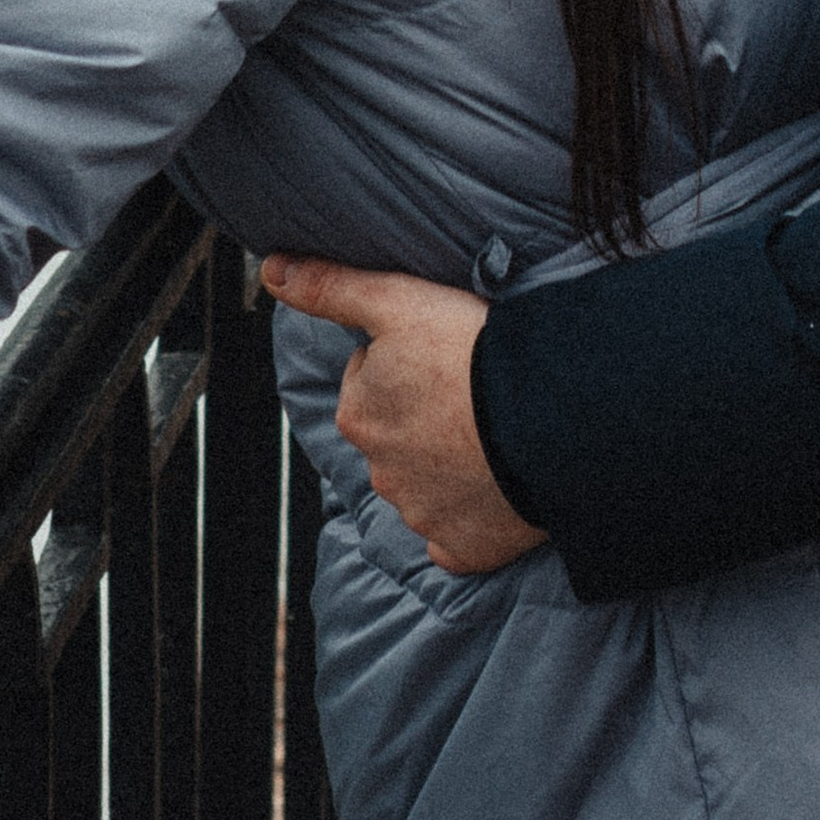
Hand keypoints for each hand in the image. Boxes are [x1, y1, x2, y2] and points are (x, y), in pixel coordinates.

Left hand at [261, 258, 546, 572]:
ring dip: (449, 464)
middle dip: (424, 417)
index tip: (445, 356)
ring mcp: (421, 514)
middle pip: (396, 435)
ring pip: (426, 484)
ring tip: (493, 435)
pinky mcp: (460, 548)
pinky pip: (457, 536)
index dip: (410, 363)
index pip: (372, 381)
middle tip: (471, 393)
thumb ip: (331, 288)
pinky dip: (471, 517)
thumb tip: (272, 270)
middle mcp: (380, 472)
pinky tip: (496, 489)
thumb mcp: (397, 300)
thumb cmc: (473, 351)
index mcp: (358, 414)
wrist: (546, 416)